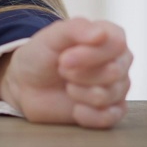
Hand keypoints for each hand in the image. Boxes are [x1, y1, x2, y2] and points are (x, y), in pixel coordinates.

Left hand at [0, 18, 130, 128]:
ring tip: (67, 87)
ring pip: (110, 95)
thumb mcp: (52, 36)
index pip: (117, 44)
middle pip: (115, 71)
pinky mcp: (110, 111)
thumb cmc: (43, 55)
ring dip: (81, 93)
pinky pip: (111, 118)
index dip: (90, 54)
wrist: (28, 84)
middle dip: (81, 74)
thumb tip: (101, 34)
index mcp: (110, 36)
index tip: (64, 59)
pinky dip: (90, 116)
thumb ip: (76, 29)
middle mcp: (119, 61)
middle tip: (62, 70)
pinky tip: (76, 109)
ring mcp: (117, 88)